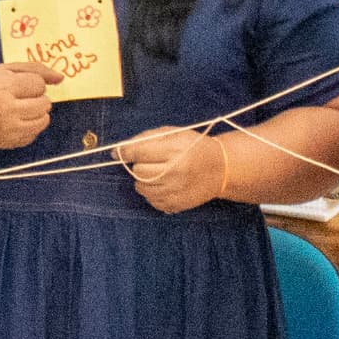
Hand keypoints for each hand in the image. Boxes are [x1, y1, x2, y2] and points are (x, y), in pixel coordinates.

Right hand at [0, 62, 52, 150]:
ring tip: (21, 108)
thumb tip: (61, 78)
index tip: (17, 85)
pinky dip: (30, 126)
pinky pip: (35, 134)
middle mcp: (5, 109)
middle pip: (45, 103)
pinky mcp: (9, 142)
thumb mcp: (5, 69)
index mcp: (2, 86)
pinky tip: (15, 120)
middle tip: (19, 97)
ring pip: (44, 120)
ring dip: (37, 112)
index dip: (32, 83)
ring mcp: (7, 128)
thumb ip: (35, 69)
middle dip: (37, 98)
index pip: (39, 84)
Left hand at [116, 125, 238, 214]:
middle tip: (152, 161)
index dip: (124, 152)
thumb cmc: (194, 147)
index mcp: (175, 151)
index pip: (138, 152)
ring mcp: (175, 191)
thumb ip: (146, 138)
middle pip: (138, 171)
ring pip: (141, 188)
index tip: (117, 153)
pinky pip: (151, 200)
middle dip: (140, 164)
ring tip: (159, 173)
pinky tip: (165, 184)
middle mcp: (175, 173)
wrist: (221, 168)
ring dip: (144, 179)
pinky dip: (152, 192)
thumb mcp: (174, 134)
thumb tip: (119, 150)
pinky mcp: (176, 205)